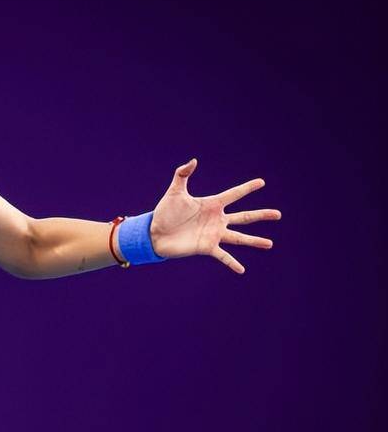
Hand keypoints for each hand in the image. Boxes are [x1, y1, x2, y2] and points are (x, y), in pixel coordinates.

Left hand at [148, 158, 281, 273]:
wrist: (154, 233)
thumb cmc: (164, 212)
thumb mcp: (174, 192)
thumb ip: (182, 174)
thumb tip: (193, 160)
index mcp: (212, 205)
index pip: (234, 194)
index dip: (247, 188)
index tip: (262, 182)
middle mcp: (217, 219)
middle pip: (244, 216)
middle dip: (261, 215)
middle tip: (278, 214)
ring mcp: (214, 234)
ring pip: (239, 237)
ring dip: (254, 241)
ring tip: (270, 244)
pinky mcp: (206, 247)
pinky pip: (223, 256)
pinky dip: (232, 263)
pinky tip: (242, 270)